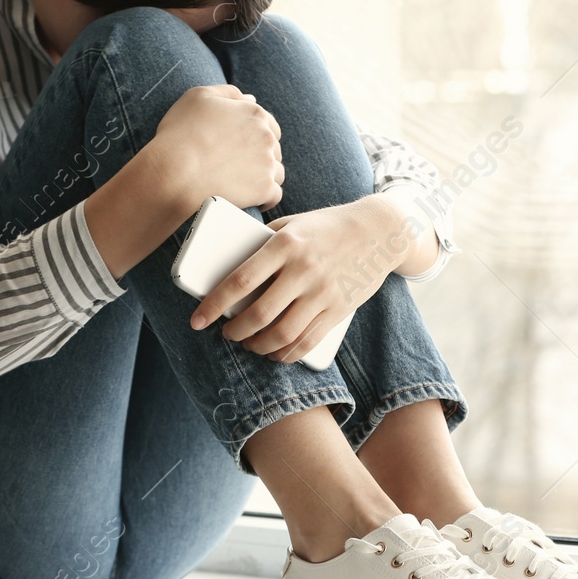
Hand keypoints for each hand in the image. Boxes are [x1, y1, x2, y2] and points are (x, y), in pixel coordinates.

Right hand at [149, 85, 282, 211]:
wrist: (174, 174)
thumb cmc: (181, 134)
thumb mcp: (198, 97)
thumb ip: (228, 93)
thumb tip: (251, 99)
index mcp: (254, 113)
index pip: (268, 124)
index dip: (255, 135)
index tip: (240, 146)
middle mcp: (266, 137)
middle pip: (274, 148)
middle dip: (260, 155)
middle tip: (238, 165)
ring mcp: (267, 163)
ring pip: (276, 171)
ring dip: (264, 177)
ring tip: (242, 183)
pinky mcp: (265, 189)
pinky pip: (275, 196)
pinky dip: (265, 199)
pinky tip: (251, 200)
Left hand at [190, 196, 411, 362]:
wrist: (380, 230)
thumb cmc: (327, 226)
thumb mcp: (294, 224)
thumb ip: (265, 244)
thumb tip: (230, 268)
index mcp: (285, 245)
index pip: (240, 281)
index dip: (214, 304)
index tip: (197, 320)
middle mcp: (303, 270)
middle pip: (259, 314)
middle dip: (235, 331)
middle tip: (227, 333)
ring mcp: (323, 292)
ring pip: (282, 334)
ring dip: (258, 346)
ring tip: (250, 344)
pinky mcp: (339, 309)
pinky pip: (307, 342)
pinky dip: (286, 354)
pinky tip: (275, 353)